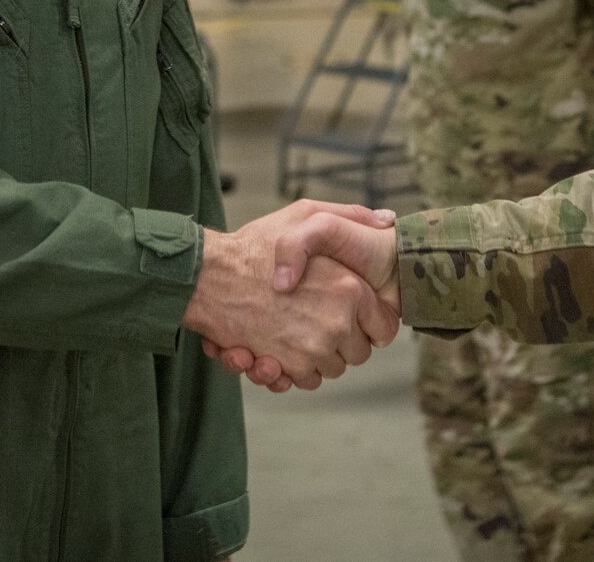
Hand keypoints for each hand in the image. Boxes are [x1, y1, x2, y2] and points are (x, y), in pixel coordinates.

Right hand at [181, 201, 398, 389]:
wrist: (207, 276)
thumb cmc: (256, 244)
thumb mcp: (308, 214)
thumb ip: (352, 215)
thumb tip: (386, 221)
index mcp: (349, 288)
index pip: (383, 326)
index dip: (370, 323)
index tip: (355, 317)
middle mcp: (336, 323)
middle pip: (357, 353)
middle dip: (342, 342)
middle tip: (317, 321)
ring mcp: (311, 349)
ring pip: (329, 369)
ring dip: (314, 358)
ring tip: (292, 332)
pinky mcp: (285, 367)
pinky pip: (302, 380)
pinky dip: (291, 371)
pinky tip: (275, 348)